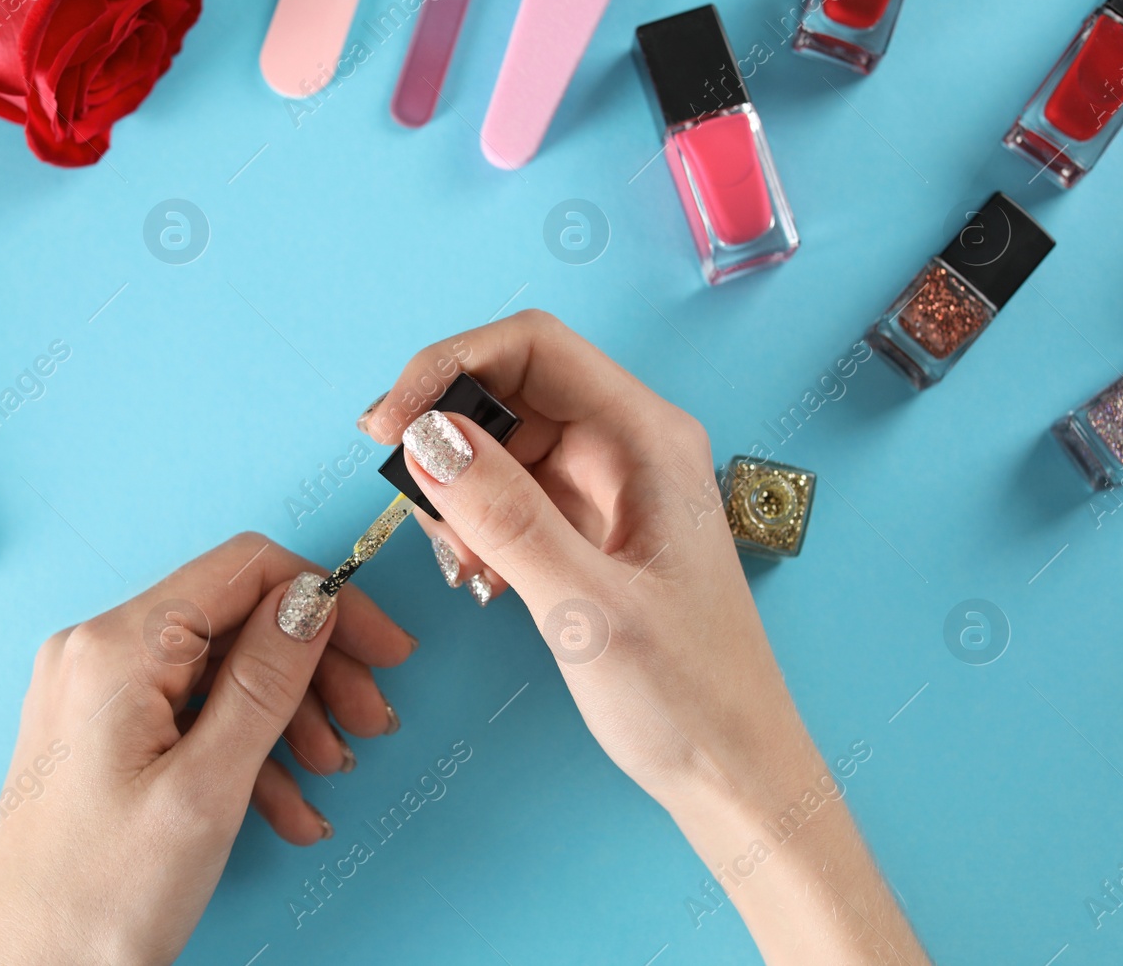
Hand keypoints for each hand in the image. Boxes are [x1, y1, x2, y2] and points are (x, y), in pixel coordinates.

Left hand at [0, 534, 413, 964]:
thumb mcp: (205, 789)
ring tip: (331, 776)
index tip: (385, 647)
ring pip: (223, 673)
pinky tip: (287, 808)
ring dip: (291, 719)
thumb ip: (265, 683)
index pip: (244, 570)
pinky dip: (249, 754)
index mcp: (115, 648)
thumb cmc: (94, 902)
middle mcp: (98, 654)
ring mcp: (96, 695)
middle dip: (315, 671)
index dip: (327, 600)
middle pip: (239, 622)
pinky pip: (193, 717)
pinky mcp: (101, 736)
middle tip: (371, 722)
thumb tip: (310, 600)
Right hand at [362, 311, 927, 965]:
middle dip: (448, 439)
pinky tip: (483, 580)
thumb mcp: (586, 607)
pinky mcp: (592, 532)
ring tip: (464, 564)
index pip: (531, 347)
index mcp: (647, 438)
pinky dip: (481, 528)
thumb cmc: (688, 696)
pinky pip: (515, 498)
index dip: (448, 367)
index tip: (388, 426)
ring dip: (461, 493)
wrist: (734, 775)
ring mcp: (612, 490)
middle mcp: (630, 448)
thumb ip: (505, 516)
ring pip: (504, 448)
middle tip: (417, 508)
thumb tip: (428, 437)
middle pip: (511, 391)